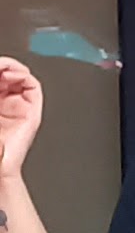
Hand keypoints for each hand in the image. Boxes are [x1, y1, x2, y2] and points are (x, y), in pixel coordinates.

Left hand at [0, 57, 42, 184]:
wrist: (0, 165)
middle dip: (3, 67)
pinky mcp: (32, 112)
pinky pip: (33, 87)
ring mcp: (19, 108)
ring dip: (12, 68)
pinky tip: (14, 75)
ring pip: (20, 78)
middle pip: (8, 76)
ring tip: (4, 68)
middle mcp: (7, 105)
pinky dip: (25, 77)